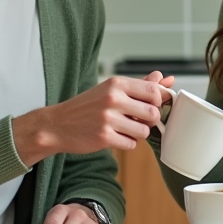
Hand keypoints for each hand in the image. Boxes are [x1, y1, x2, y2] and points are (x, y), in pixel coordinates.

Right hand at [11, 71, 174, 165]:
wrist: (57, 124)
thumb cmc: (87, 106)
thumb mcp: (111, 89)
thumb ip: (141, 84)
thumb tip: (165, 79)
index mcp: (116, 83)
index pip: (154, 90)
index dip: (157, 101)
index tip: (149, 105)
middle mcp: (113, 98)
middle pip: (153, 112)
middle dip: (148, 120)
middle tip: (136, 119)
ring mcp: (108, 118)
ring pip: (144, 131)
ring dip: (137, 133)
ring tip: (123, 128)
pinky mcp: (104, 137)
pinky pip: (131, 144)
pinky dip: (126, 143)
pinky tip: (114, 137)